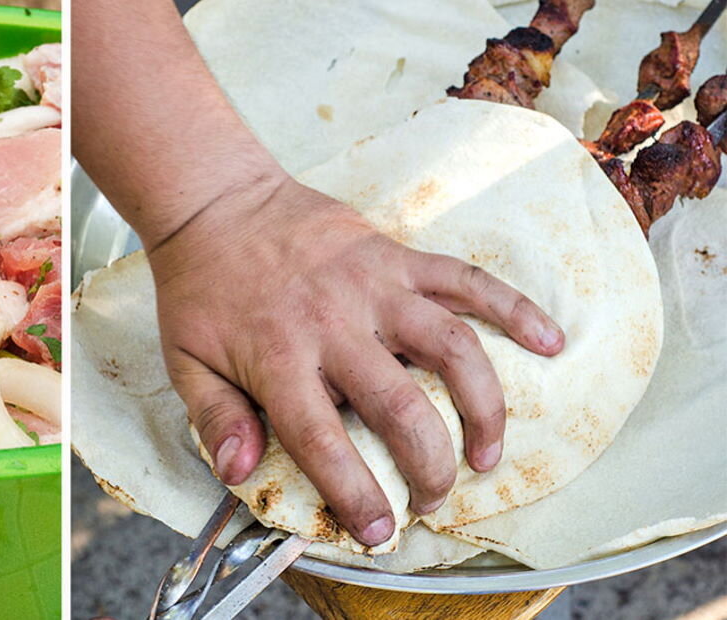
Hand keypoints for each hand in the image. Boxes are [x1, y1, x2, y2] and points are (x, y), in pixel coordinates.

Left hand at [149, 172, 564, 546]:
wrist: (214, 203)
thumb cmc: (201, 289)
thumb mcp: (185, 361)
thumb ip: (215, 418)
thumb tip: (240, 470)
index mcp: (278, 359)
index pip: (325, 441)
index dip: (357, 493)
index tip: (379, 529)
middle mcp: (333, 325)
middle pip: (400, 407)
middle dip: (427, 466)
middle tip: (432, 497)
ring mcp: (371, 286)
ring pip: (451, 347)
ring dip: (482, 405)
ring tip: (488, 451)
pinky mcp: (394, 254)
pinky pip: (465, 278)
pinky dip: (513, 307)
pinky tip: (548, 339)